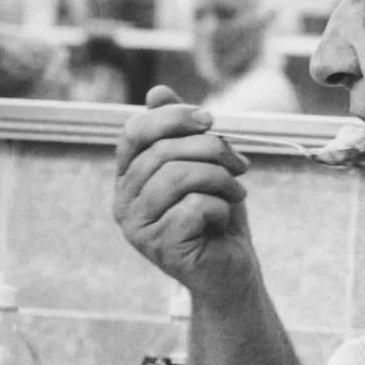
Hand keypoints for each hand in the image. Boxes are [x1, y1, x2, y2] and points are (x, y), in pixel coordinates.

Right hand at [114, 87, 257, 304]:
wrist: (232, 273)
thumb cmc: (218, 220)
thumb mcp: (203, 168)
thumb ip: (181, 134)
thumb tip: (157, 91)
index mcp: (128, 179)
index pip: (134, 131)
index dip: (173, 117)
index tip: (211, 120)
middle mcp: (123, 202)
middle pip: (161, 152)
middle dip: (210, 150)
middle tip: (240, 165)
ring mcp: (138, 227)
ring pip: (177, 176)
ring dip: (219, 179)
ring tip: (237, 193)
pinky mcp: (160, 246)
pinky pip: (193, 206)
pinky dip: (219, 207)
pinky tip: (223, 221)